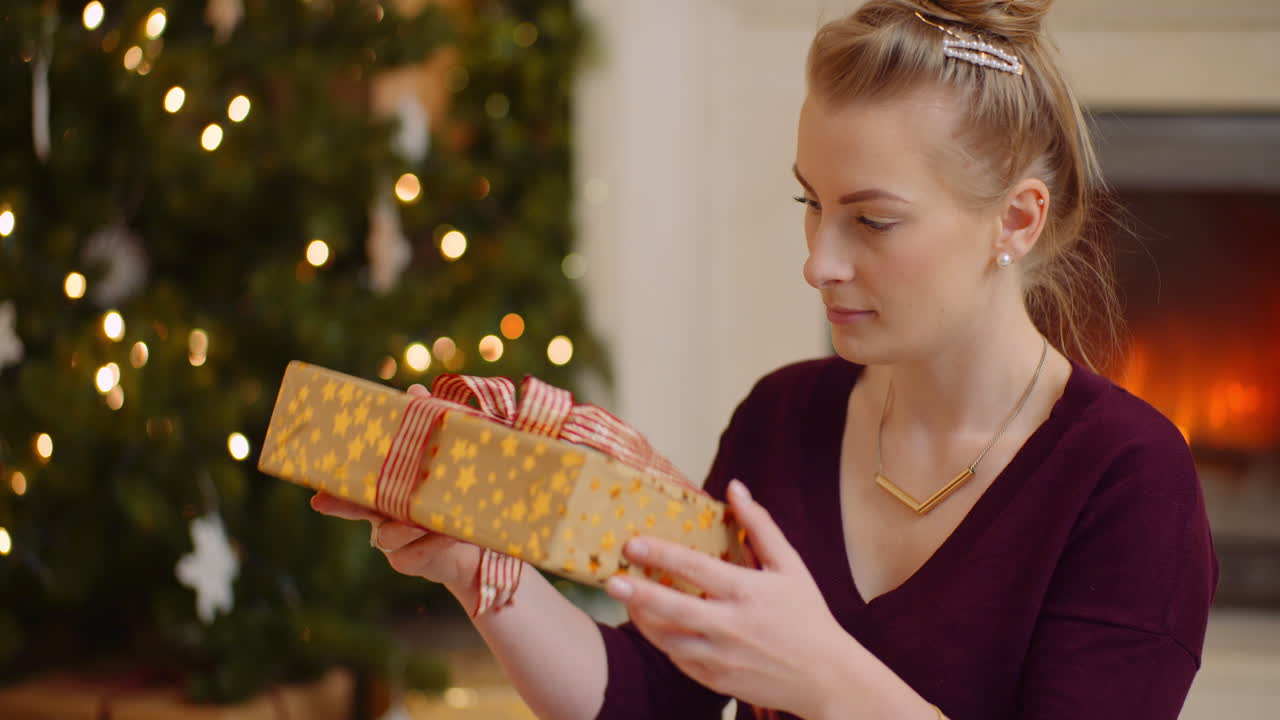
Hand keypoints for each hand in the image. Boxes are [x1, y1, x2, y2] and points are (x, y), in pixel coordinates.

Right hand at [308, 384, 481, 595]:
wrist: (488, 541)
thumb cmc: (464, 493)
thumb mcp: (452, 456)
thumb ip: (434, 426)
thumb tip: (415, 391)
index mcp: (391, 487)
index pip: (359, 480)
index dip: (335, 479)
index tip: (315, 480)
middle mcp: (388, 514)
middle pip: (357, 509)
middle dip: (340, 504)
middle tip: (320, 501)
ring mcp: (399, 540)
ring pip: (386, 533)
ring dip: (405, 524)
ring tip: (429, 517)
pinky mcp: (415, 561)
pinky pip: (412, 554)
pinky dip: (430, 542)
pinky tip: (448, 534)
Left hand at [604, 479, 855, 717]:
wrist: (824, 676)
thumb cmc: (807, 614)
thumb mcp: (789, 566)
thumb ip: (759, 526)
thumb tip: (735, 487)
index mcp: (747, 592)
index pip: (696, 568)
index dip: (662, 554)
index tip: (633, 544)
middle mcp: (731, 625)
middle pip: (674, 609)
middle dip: (639, 594)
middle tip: (611, 581)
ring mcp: (721, 657)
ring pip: (669, 639)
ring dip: (643, 620)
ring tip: (625, 600)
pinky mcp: (716, 680)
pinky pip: (679, 660)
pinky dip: (662, 642)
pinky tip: (651, 625)